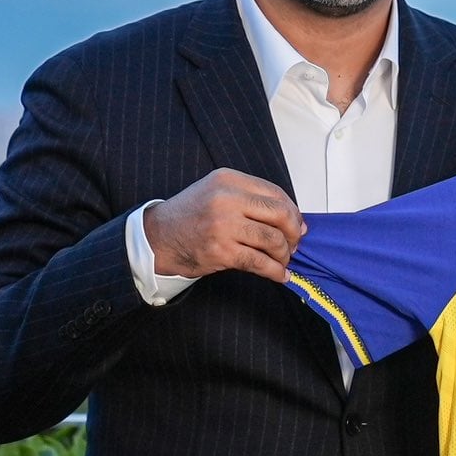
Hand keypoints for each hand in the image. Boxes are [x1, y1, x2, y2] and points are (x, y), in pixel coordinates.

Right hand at [143, 169, 305, 283]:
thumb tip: (293, 219)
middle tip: (294, 244)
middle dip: (293, 233)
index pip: (275, 193)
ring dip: (284, 254)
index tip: (298, 225)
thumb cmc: (191, 216)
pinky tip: (280, 275)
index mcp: (228, 180)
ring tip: (282, 260)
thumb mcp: (217, 193)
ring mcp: (223, 225)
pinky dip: (275, 271)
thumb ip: (250, 199)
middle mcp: (226, 199)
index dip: (293, 212)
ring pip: (272, 240)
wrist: (157, 238)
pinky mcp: (220, 251)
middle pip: (280, 214)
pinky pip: (259, 262)